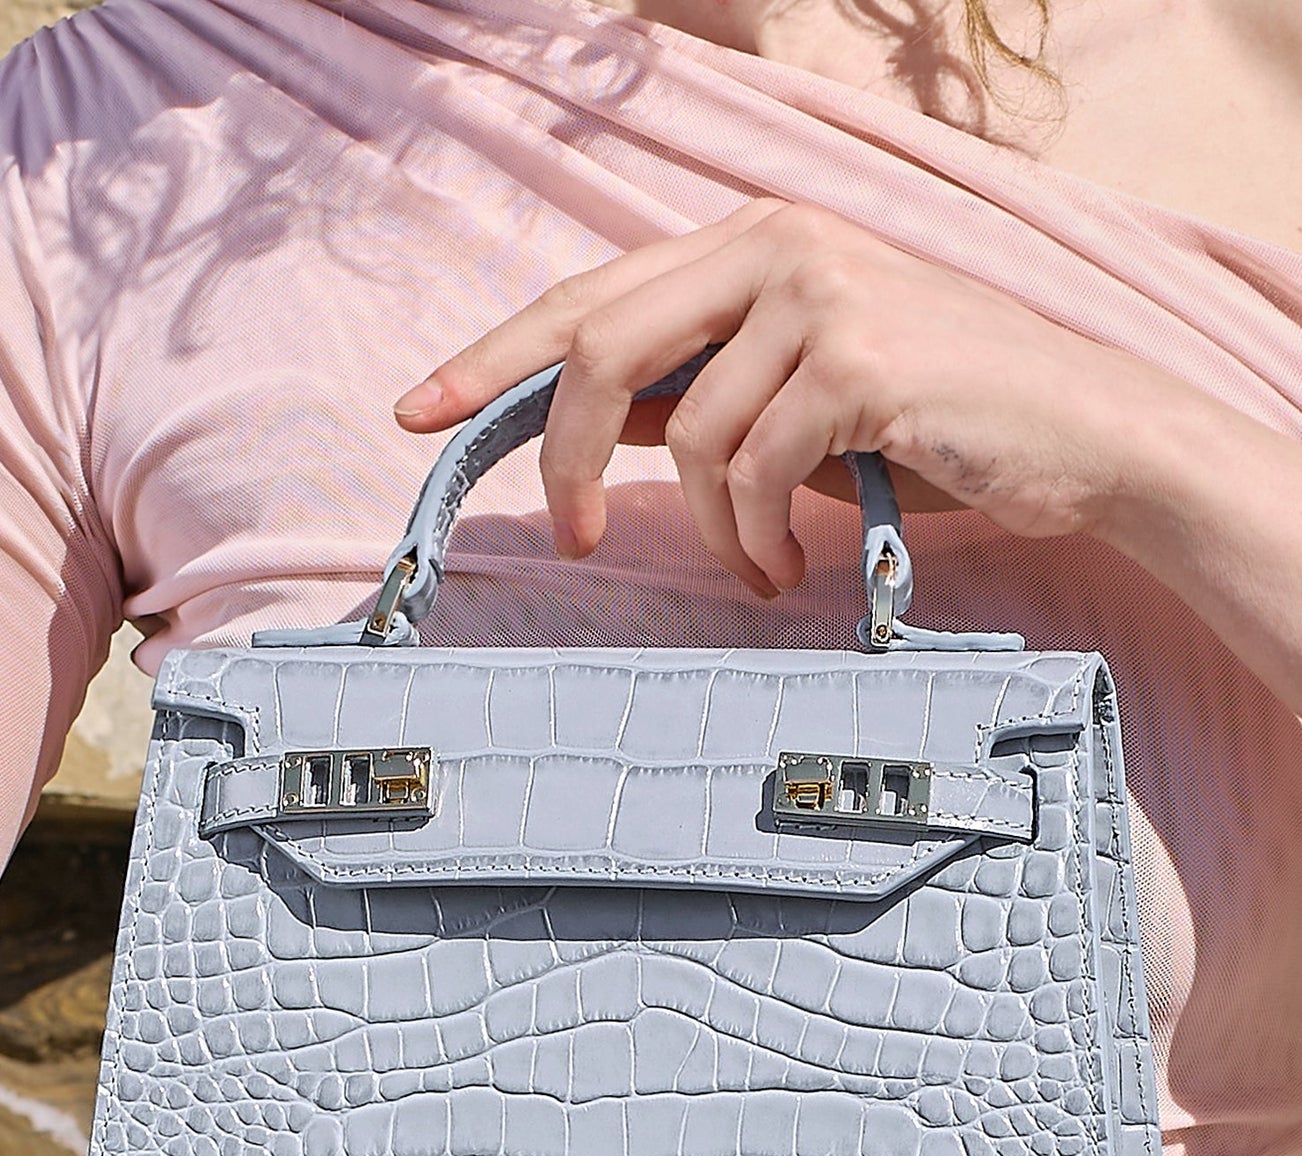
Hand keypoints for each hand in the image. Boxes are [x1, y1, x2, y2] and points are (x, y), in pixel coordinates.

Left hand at [393, 199, 1178, 599]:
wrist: (1081, 432)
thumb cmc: (936, 423)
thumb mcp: (798, 403)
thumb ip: (700, 396)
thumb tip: (594, 429)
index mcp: (751, 242)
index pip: (589, 294)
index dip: (495, 357)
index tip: (420, 411)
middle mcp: (776, 243)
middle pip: (601, 344)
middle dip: (568, 457)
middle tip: (578, 536)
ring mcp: (818, 292)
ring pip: (690, 435)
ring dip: (713, 532)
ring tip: (759, 567)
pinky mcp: (859, 357)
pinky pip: (754, 471)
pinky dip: (758, 542)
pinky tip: (793, 569)